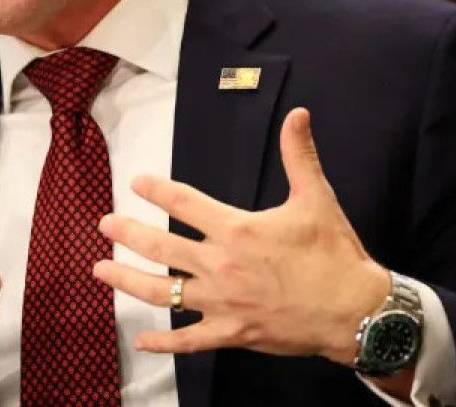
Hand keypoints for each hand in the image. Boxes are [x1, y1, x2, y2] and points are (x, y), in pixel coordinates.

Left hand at [93, 107, 390, 364]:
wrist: (354, 311)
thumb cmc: (334, 255)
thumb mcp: (315, 198)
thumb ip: (299, 155)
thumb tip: (298, 114)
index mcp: (236, 229)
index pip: (185, 203)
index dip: (157, 190)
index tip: (137, 183)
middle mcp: (221, 265)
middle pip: (161, 246)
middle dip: (128, 233)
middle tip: (104, 224)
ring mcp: (222, 301)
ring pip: (162, 291)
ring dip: (127, 280)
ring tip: (100, 269)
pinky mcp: (231, 331)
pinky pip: (188, 339)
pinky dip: (163, 340)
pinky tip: (141, 339)